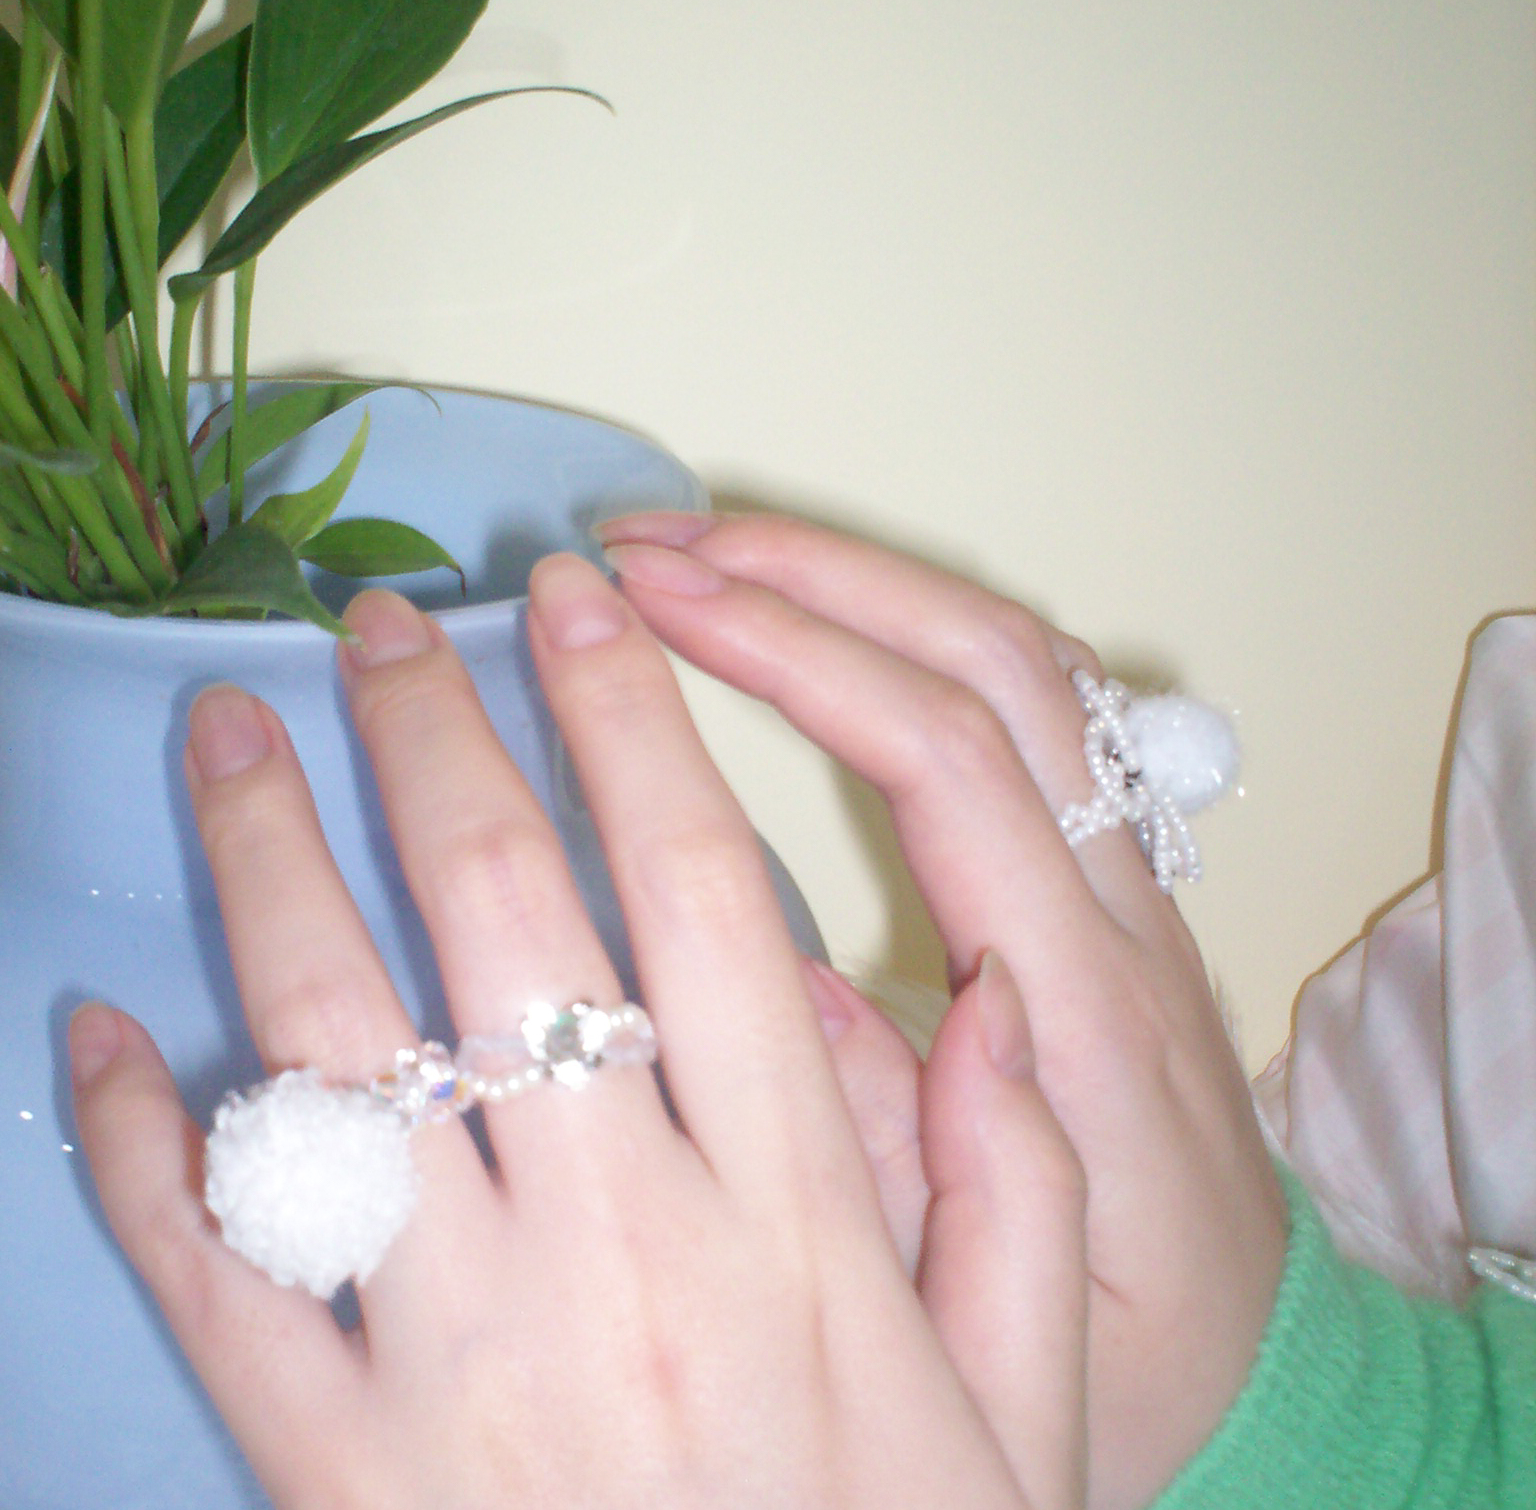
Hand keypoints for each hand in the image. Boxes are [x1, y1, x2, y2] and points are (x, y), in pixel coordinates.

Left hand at [70, 555, 1084, 1509]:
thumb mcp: (1026, 1422)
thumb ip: (1017, 1199)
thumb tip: (987, 1000)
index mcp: (786, 1217)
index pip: (699, 891)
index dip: (630, 719)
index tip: (574, 597)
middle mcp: (616, 1249)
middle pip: (504, 924)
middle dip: (434, 738)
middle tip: (374, 619)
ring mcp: (459, 1355)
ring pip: (341, 1051)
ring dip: (271, 870)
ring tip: (225, 732)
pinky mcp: (332, 1469)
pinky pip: (215, 1276)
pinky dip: (143, 1144)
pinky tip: (103, 1029)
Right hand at [598, 513, 1287, 1509]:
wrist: (1263, 1358)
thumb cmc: (1125, 1356)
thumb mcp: (1005, 1322)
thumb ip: (895, 1153)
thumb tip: (774, 978)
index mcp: (1083, 1008)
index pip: (945, 760)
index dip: (796, 657)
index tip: (655, 604)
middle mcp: (1118, 908)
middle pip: (991, 663)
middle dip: (810, 575)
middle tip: (642, 546)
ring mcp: (1125, 877)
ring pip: (1017, 657)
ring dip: (855, 578)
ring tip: (698, 552)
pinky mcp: (1105, 874)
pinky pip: (1026, 696)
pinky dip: (907, 623)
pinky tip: (807, 615)